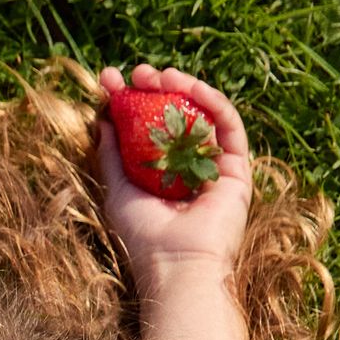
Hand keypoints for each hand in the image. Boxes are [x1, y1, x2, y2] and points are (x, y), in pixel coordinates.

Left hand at [98, 63, 252, 289]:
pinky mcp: (238, 171)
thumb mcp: (118, 189)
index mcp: (162, 175)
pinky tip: (192, 87)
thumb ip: (112, 156)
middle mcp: (190, 170)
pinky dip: (213, 102)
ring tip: (161, 75)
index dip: (132, 101)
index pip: (150, 128)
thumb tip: (100, 120)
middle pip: (178, 118)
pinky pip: (229, 127)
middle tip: (138, 73)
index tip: (111, 79)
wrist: (177, 266)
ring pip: (204, 117)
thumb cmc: (143, 237)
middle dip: (157, 91)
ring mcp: (216, 169)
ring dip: (185, 89)